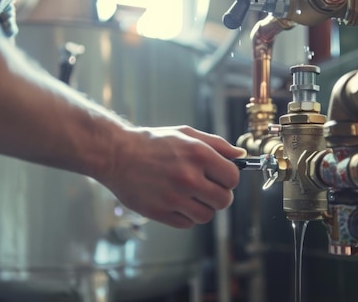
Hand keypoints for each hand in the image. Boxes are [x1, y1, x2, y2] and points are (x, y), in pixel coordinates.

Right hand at [101, 125, 245, 227]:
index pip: (233, 178)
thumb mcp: (186, 134)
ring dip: (203, 207)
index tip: (220, 177)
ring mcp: (173, 197)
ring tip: (190, 195)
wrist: (116, 154)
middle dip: (219, 195)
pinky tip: (175, 202)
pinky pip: (187, 224)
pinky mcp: (159, 212)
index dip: (229, 179)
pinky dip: (185, 216)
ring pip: (206, 215)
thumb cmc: (153, 143)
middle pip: (224, 200)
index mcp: (198, 154)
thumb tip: (241, 157)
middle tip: (206, 188)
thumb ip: (217, 144)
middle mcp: (188, 177)